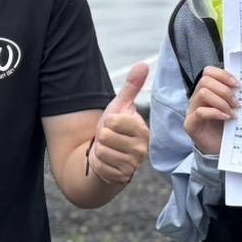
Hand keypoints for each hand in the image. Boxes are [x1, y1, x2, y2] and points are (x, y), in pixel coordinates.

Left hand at [87, 61, 150, 184]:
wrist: (105, 156)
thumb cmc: (114, 130)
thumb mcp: (120, 106)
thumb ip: (131, 87)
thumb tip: (143, 64)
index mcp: (142, 130)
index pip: (113, 120)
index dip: (107, 121)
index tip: (113, 125)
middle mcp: (142, 149)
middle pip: (106, 136)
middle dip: (102, 136)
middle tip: (109, 139)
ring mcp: (133, 165)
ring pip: (102, 151)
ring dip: (99, 150)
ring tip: (108, 150)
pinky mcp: (122, 177)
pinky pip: (100, 165)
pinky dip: (98, 163)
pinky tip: (106, 162)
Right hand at [184, 65, 237, 156]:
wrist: (221, 149)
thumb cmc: (227, 128)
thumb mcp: (234, 109)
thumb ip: (237, 97)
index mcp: (208, 91)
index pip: (209, 72)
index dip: (223, 75)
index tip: (238, 84)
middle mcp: (198, 98)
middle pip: (205, 81)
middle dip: (224, 90)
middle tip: (237, 103)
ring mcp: (192, 110)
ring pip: (202, 93)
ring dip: (221, 102)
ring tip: (233, 113)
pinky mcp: (191, 124)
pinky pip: (200, 112)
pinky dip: (215, 113)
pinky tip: (226, 118)